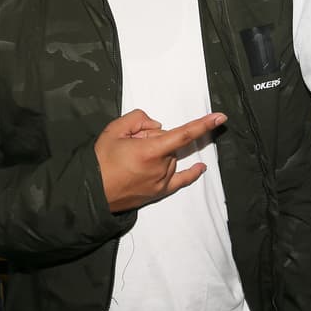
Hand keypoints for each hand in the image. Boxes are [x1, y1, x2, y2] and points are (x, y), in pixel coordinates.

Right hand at [94, 109, 225, 212]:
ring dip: (159, 153)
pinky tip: (201, 167)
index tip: (220, 117)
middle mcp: (161, 168)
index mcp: (151, 151)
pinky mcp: (158, 192)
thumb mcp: (114, 129)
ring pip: (170, 158)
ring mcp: (161, 182)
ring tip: (133, 159)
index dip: (203, 124)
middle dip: (155, 139)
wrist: (90, 190)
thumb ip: (139, 119)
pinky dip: (192, 173)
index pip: (184, 134)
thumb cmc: (101, 160)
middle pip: (169, 144)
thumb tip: (157, 126)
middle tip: (132, 144)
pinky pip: (180, 180)